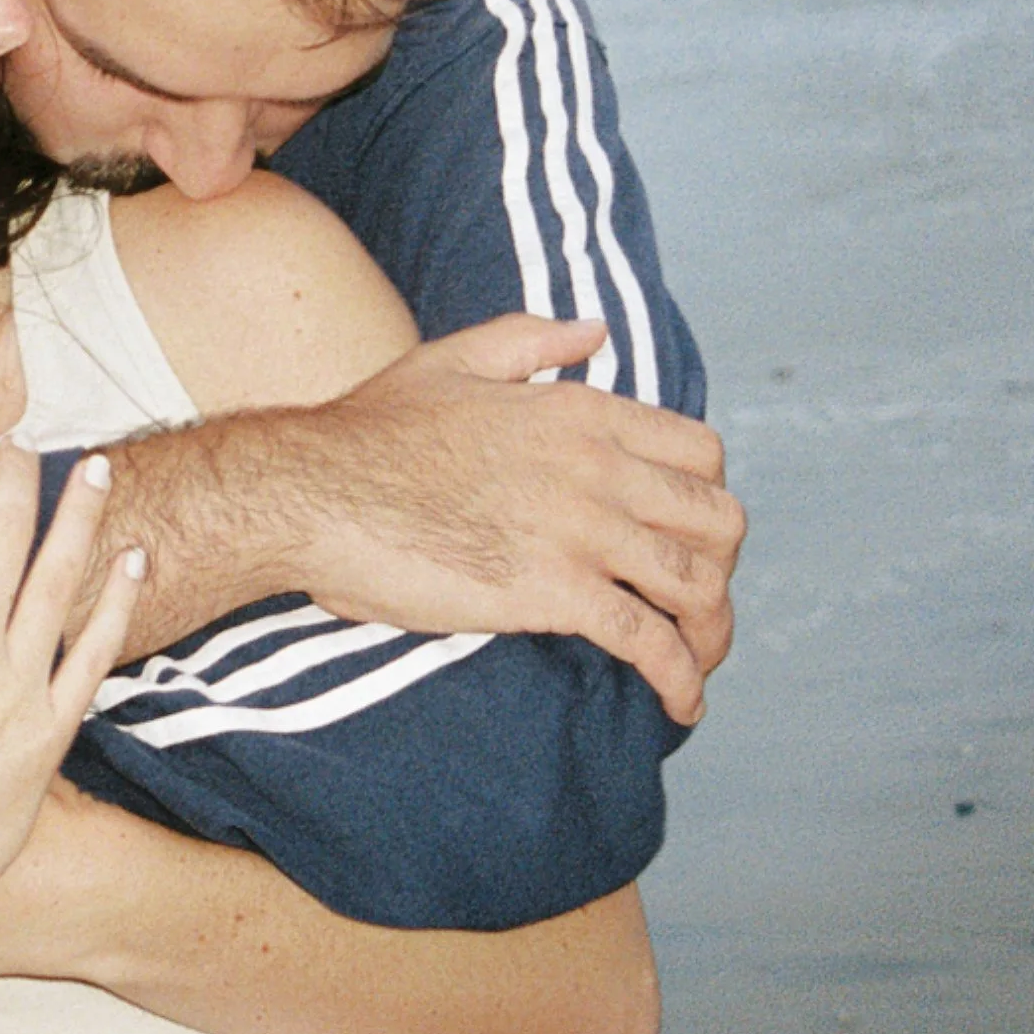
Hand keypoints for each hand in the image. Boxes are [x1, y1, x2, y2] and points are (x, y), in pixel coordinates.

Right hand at [0, 435, 144, 932]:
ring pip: (58, 579)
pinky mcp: (48, 734)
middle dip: (12, 477)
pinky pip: (95, 655)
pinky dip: (118, 603)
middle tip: (20, 445)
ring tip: (99, 469)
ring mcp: (16, 687)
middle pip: (0, 535)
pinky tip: (135, 561)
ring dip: (80, 515)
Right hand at [289, 315, 743, 721]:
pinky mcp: (552, 592)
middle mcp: (596, 466)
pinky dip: (679, 677)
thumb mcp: (452, 359)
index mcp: (579, 411)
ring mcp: (578, 530)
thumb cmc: (368, 432)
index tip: (688, 535)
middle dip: (721, 567)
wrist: (312, 492)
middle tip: (696, 603)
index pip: (700, 454)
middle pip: (717, 520)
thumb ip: (532, 339)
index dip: (708, 500)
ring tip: (698, 661)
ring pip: (695, 584)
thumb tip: (596, 331)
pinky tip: (680, 702)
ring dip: (712, 632)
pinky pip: (647, 641)